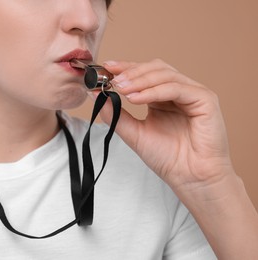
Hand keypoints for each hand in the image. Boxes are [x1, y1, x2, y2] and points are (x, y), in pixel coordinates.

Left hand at [96, 59, 233, 193]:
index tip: (106, 67)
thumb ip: (115, 113)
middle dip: (132, 72)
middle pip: (155, 68)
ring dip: (140, 80)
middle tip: (112, 79)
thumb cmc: (167, 158)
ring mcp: (193, 93)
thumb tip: (95, 93)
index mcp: (162, 97)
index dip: (125, 67)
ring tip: (121, 89)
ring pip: (165, 75)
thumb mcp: (134, 132)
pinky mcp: (205, 99)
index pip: (144, 73)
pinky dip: (153, 91)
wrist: (190, 178)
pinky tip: (135, 99)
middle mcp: (178, 92)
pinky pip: (175, 88)